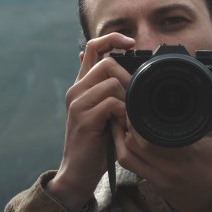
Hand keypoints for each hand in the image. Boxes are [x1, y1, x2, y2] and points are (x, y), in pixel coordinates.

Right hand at [47, 33, 134, 209]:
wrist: (78, 173)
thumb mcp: (103, 113)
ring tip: (127, 118)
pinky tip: (123, 126)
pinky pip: (112, 103)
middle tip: (135, 100)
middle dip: (128, 79)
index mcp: (81, 86)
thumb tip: (122, 71)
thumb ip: (109, 92)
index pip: (93, 47)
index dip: (112, 38)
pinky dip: (124, 114)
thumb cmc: (96, 144)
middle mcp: (76, 90)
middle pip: (107, 63)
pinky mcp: (84, 118)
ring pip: (112, 83)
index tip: (131, 43)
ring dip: (128, 100)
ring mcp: (78, 103)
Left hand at [112, 90, 211, 211]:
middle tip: (127, 109)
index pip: (152, 136)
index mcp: (185, 153)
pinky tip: (120, 138)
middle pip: (135, 144)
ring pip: (128, 155)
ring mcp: (158, 177)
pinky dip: (122, 150)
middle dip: (128, 125)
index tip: (136, 104)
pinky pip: (129, 166)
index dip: (139, 119)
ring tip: (120, 121)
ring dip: (120, 137)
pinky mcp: (153, 184)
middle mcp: (169, 167)